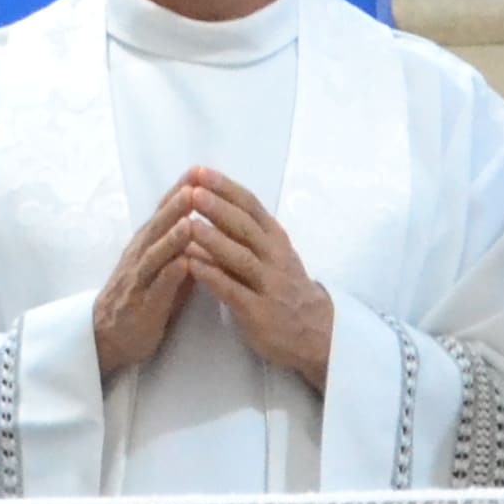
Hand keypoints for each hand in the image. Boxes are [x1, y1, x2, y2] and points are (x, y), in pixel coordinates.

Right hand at [90, 179, 209, 375]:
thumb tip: (206, 220)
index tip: (200, 170)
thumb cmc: (143, 299)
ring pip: (156, 253)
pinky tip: (184, 264)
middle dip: (177, 205)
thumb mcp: (162, 266)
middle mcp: (140, 256)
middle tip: (195, 183)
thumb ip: (181, 245)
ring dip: (172, 236)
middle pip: (158, 226)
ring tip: (189, 219)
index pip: (164, 212)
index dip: (180, 191)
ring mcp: (139, 280)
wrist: (108, 336)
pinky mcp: (142, 305)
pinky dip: (170, 274)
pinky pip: (157, 287)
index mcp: (147, 244)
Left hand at [173, 169, 336, 387]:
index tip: (200, 171)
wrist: (315, 333)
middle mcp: (274, 257)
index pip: (251, 206)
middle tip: (193, 189)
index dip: (225, 188)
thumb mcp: (272, 253)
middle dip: (218, 207)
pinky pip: (233, 290)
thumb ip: (246, 232)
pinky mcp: (258, 312)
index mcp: (275, 239)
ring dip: (213, 240)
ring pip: (240, 257)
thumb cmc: (284, 287)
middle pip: (245, 227)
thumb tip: (211, 201)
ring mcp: (268, 285)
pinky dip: (211, 276)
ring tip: (188, 225)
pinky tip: (190, 265)